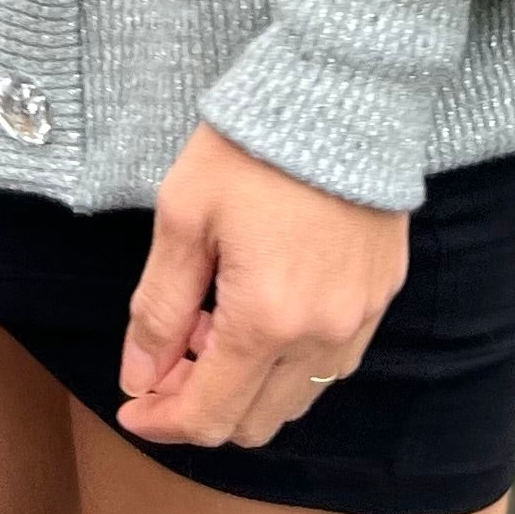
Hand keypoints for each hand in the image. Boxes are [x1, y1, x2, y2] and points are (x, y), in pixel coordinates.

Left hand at [115, 124, 409, 449]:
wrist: (344, 89)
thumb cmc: (254, 145)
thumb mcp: (183, 216)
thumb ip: (158, 309)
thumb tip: (139, 378)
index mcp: (265, 320)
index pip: (208, 416)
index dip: (161, 422)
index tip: (132, 406)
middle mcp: (321, 335)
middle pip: (253, 424)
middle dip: (201, 405)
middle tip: (170, 356)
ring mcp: (360, 318)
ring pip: (296, 400)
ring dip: (248, 385)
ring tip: (217, 322)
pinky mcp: (382, 294)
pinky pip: (332, 362)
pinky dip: (290, 360)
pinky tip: (265, 307)